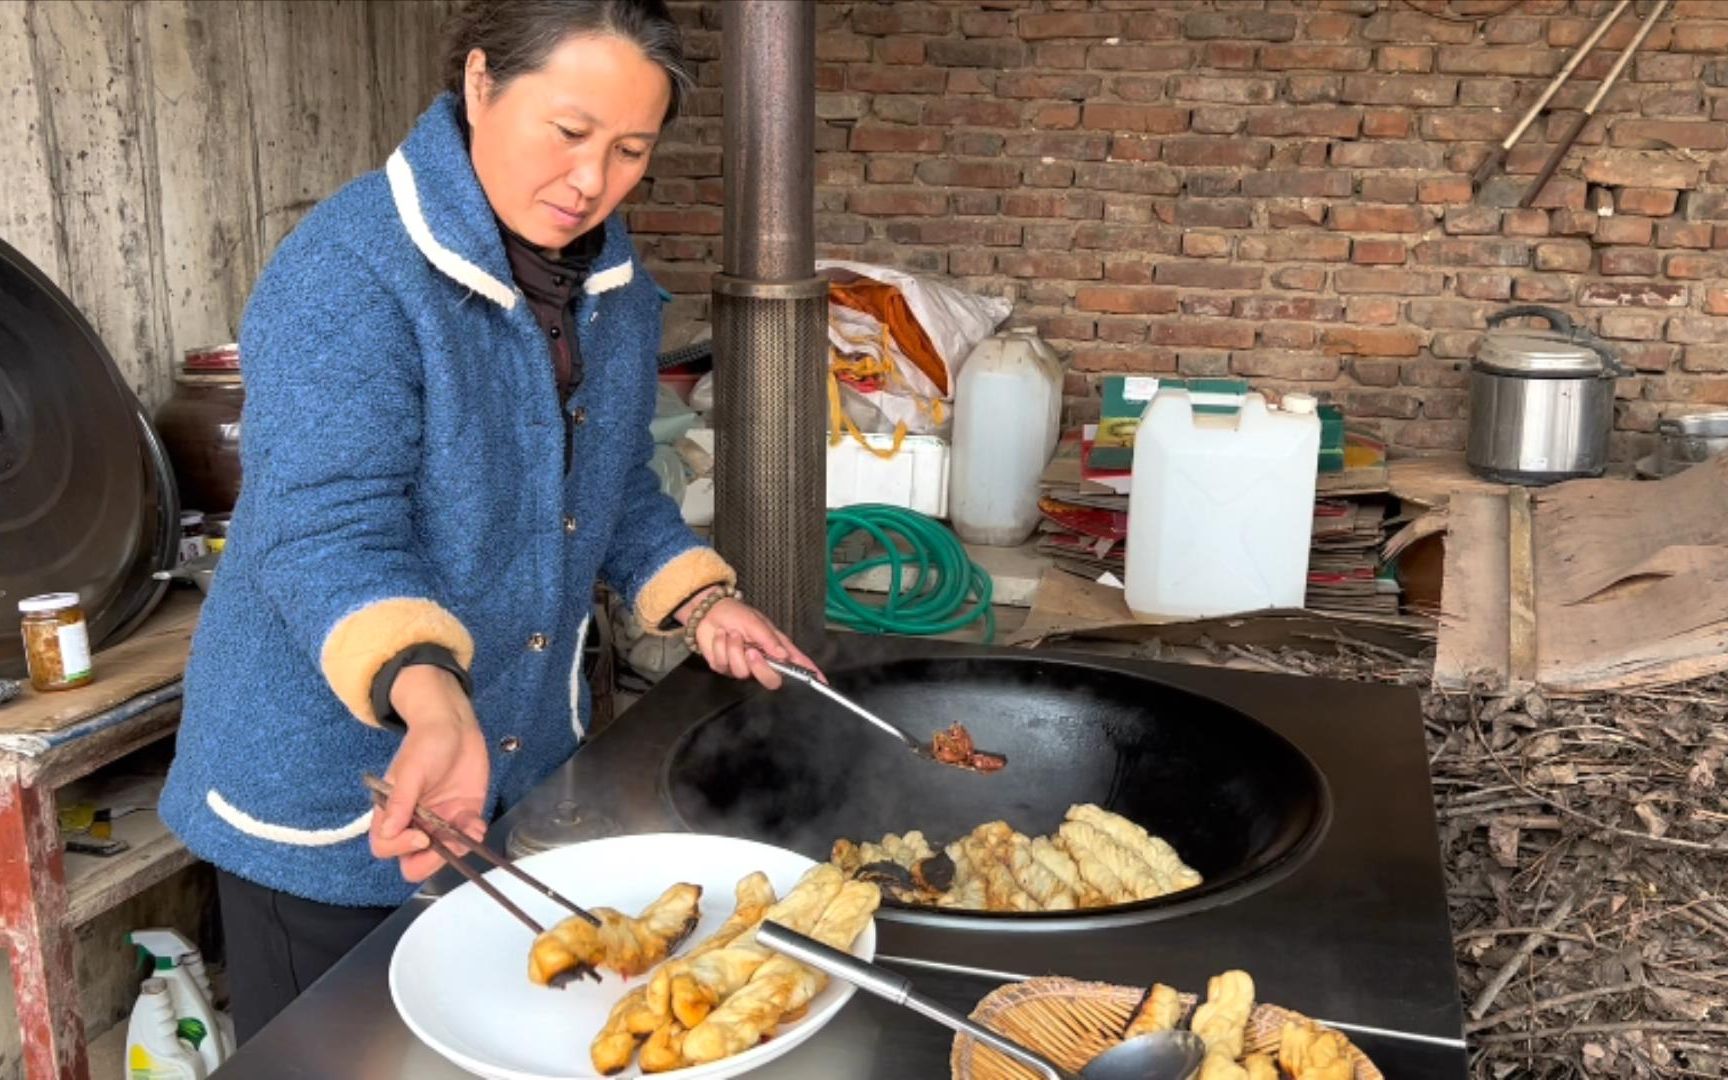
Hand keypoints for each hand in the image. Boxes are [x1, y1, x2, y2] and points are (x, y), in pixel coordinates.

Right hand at [370, 665, 489, 882]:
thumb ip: (401, 800)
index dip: (401, 847)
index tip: (422, 834)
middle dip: (431, 860)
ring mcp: (439, 822)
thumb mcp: (410, 769)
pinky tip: (477, 823)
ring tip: (470, 828)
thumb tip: (388, 831)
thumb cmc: (425, 742)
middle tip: (448, 841)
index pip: (385, 846)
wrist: (455, 726)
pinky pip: (466, 839)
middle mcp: (414, 823)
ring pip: (443, 855)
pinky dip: (473, 836)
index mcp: (392, 812)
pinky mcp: (463, 816)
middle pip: (413, 861)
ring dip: (457, 849)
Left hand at [678, 591, 821, 689]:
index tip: (822, 682)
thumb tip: (783, 656)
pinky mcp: (725, 668)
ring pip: (744, 673)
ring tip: (733, 634)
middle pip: (772, 680)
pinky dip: (721, 648)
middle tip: (751, 651)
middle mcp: (763, 660)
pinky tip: (722, 637)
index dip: (810, 674)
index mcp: (776, 648)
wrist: (708, 611)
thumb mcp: (755, 621)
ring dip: (734, 649)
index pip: (797, 663)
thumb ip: (768, 640)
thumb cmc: (736, 613)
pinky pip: (725, 666)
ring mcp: (744, 666)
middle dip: (760, 668)